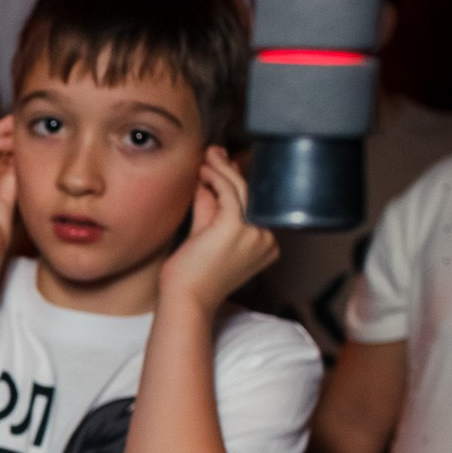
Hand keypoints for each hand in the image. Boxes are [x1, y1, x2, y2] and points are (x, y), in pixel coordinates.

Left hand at [158, 146, 277, 314]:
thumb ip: (209, 209)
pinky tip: (205, 169)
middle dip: (231, 171)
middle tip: (215, 153)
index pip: (252, 206)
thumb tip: (207, 183)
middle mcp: (265, 240)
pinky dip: (217, 177)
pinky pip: (230, 193)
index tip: (222, 165)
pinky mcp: (236, 228)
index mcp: (264, 245)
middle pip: (250, 195)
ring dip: (222, 169)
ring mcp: (254, 234)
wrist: (186, 298)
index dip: (236, 182)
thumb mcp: (205, 235)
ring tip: (207, 156)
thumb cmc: (192, 276)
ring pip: (242, 191)